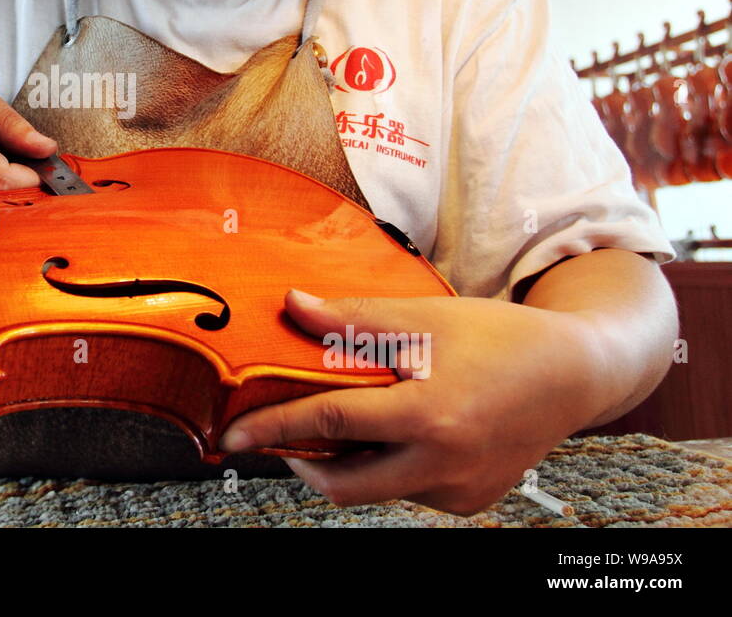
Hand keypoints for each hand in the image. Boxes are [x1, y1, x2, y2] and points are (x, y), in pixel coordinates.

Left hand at [219, 288, 606, 515]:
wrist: (576, 374)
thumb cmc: (499, 338)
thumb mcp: (426, 317)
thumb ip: (355, 319)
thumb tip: (293, 304)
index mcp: (429, 415)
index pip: (330, 423)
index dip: (272, 427)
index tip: (231, 435)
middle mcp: (444, 464)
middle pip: (343, 485)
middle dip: (299, 463)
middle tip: (276, 437)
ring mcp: (459, 491)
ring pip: (375, 489)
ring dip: (347, 461)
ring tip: (344, 420)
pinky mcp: (470, 502)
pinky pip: (408, 491)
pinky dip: (388, 466)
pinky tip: (398, 430)